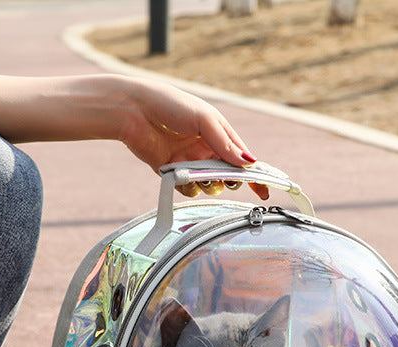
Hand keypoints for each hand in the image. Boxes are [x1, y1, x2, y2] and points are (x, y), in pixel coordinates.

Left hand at [118, 78, 268, 200]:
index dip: (254, 175)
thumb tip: (249, 163)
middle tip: (223, 178)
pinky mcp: (172, 172)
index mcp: (219, 134)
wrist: (133, 111)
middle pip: (227, 176)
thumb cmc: (170, 105)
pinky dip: (187, 187)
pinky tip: (179, 175)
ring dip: (207, 184)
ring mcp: (189, 162)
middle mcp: (206, 150)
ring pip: (209, 186)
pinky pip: (187, 190)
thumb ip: (226, 144)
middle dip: (229, 181)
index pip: (242, 158)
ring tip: (198, 173)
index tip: (264, 190)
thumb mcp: (204, 120)